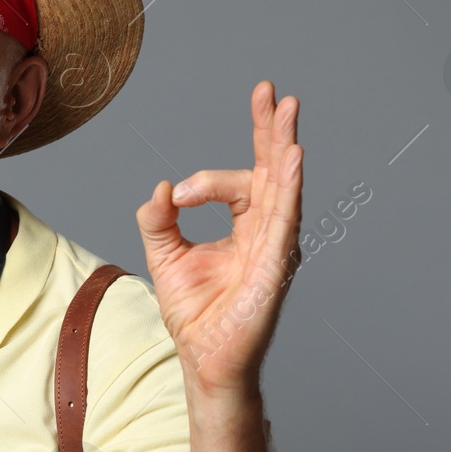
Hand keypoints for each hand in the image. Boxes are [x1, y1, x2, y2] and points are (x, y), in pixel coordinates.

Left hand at [135, 80, 302, 395]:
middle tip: (271, 92)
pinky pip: (284, 220)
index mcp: (245, 226)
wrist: (204, 359)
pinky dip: (288, 188)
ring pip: (283, 188)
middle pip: (273, 170)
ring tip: (287, 112)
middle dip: (271, 130)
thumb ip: (158, 221)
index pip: (239, 180)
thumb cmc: (195, 313)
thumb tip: (160, 188)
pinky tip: (292, 160)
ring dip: (284, 148)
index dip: (207, 177)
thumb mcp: (165, 257)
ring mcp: (276, 247)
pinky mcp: (275, 266)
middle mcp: (267, 231)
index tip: (178, 195)